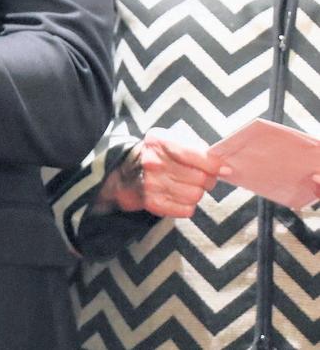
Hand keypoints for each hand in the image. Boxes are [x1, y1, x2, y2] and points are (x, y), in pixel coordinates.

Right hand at [96, 128, 223, 217]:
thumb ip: (196, 148)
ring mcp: (151, 184)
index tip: (224, 168)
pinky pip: (186, 210)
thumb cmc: (157, 154)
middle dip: (207, 179)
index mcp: (159, 141)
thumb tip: (223, 166)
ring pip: (195, 195)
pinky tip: (178, 195)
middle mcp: (153, 162)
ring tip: (186, 185)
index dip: (214, 164)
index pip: (196, 155)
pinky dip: (187, 204)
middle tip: (202, 177)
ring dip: (196, 192)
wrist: (125, 171)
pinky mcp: (152, 203)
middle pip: (200, 178)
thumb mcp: (170, 139)